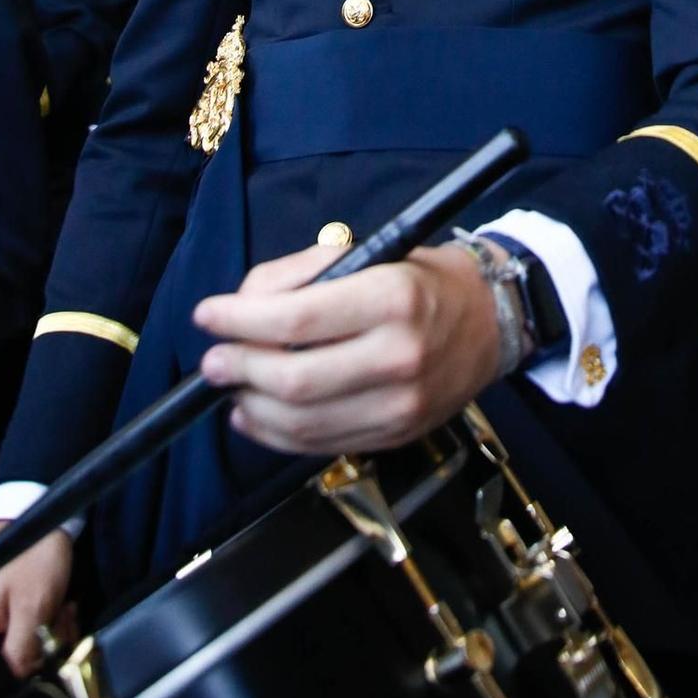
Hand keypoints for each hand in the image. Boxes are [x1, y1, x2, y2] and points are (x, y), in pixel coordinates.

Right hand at [0, 528, 75, 676]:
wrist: (45, 527)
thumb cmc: (32, 556)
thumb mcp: (32, 606)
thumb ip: (21, 651)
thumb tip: (16, 685)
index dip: (15, 677)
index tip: (39, 658)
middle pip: (4, 672)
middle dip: (40, 654)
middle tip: (56, 626)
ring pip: (22, 659)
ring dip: (50, 641)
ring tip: (59, 612)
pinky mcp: (5, 625)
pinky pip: (27, 644)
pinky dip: (48, 633)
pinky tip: (58, 612)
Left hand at [194, 240, 505, 457]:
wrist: (490, 321)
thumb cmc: (421, 279)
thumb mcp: (368, 253)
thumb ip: (301, 275)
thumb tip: (242, 305)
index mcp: (393, 298)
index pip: (299, 318)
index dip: (241, 319)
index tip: (207, 314)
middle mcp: (400, 355)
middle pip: (296, 378)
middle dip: (240, 369)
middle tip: (212, 360)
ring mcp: (401, 404)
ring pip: (304, 421)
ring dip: (252, 406)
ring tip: (230, 385)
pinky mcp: (397, 435)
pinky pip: (322, 444)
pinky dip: (276, 434)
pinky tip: (255, 414)